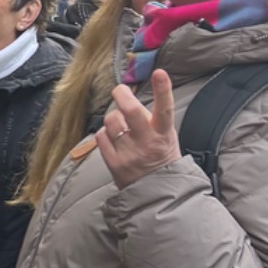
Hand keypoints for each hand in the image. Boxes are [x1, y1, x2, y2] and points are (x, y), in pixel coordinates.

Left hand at [96, 68, 180, 188]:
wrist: (155, 193)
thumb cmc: (160, 158)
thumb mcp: (167, 137)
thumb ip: (154, 119)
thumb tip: (133, 97)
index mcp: (163, 135)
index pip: (165, 110)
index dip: (163, 90)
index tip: (160, 73)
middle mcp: (147, 143)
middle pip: (131, 111)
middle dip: (122, 94)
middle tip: (121, 90)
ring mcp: (129, 154)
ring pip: (112, 120)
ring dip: (113, 118)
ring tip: (120, 125)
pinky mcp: (114, 163)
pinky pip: (101, 136)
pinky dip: (105, 134)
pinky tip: (113, 139)